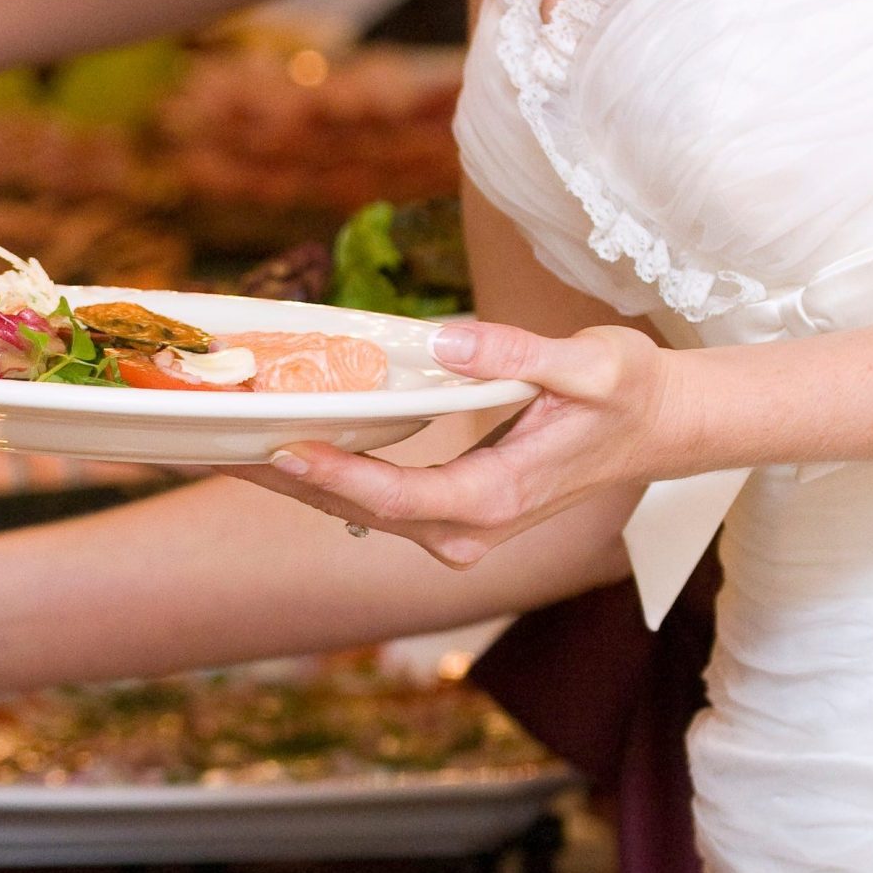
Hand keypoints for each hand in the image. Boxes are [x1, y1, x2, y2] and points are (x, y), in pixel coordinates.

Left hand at [227, 320, 693, 565]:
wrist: (660, 427)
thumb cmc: (628, 390)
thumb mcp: (588, 361)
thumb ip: (515, 353)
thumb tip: (445, 342)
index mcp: (497, 497)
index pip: (396, 493)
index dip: (333, 473)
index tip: (279, 445)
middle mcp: (471, 528)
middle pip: (359, 509)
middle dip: (287, 479)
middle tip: (213, 446)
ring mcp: (460, 530)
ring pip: (360, 511)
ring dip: (297, 480)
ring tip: (225, 446)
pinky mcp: (454, 517)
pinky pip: (377, 500)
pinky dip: (329, 475)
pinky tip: (284, 444)